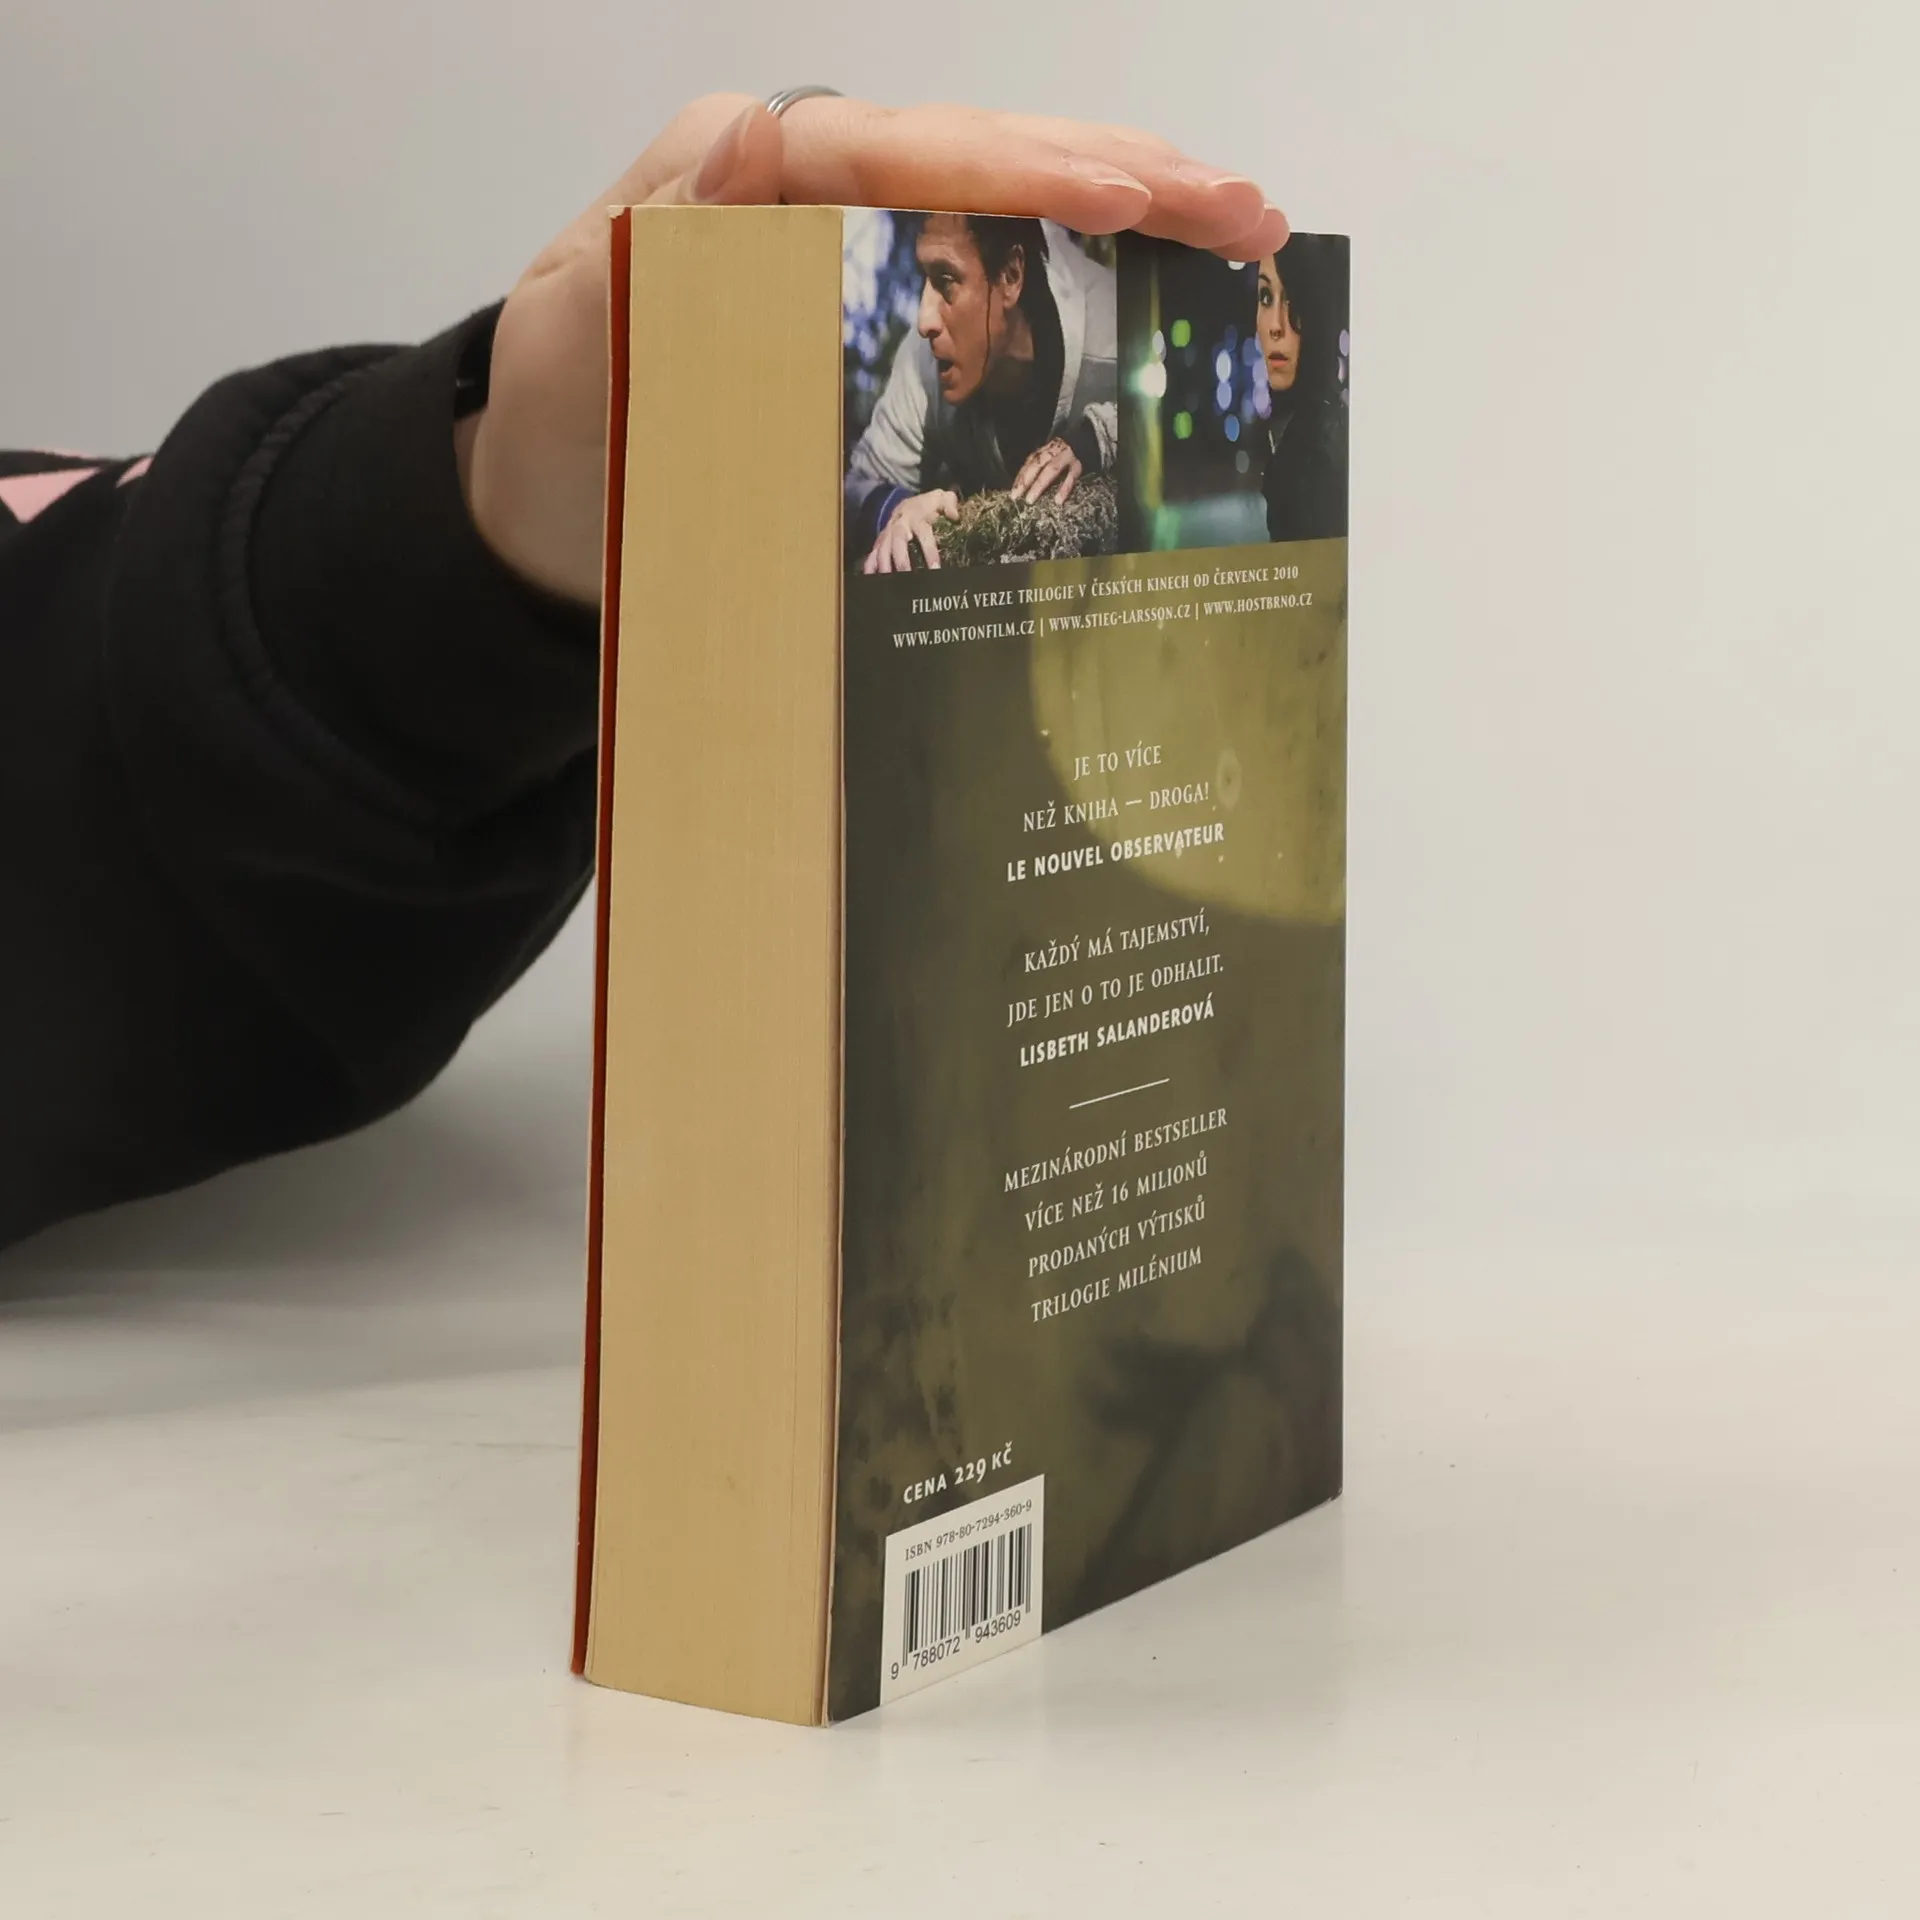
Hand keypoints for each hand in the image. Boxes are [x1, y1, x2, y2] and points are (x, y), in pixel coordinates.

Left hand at [459, 93, 1287, 605]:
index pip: (895, 151)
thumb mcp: (575, 330)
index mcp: (740, 171)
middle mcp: (809, 183)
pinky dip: (1085, 263)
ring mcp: (852, 239)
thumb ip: (654, 241)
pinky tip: (1165, 273)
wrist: (546, 501)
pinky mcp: (877, 300)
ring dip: (1131, 205)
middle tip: (1244, 207)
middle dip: (1119, 175)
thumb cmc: (562, 424)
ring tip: (1244, 221)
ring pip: (1007, 198)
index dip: (1016, 169)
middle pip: (981, 155)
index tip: (1123, 198)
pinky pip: (994, 264)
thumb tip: (760, 136)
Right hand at [862, 490, 961, 572]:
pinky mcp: (880, 543)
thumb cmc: (928, 507)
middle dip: (901, 560)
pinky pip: (872, 554)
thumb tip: (955, 516)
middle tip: (907, 576)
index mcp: (917, 517)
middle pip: (897, 542)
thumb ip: (949, 504)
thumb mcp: (941, 499)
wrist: (907, 505)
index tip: (935, 568)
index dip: (929, 551)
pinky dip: (870, 566)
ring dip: (885, 565)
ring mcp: (888, 535)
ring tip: (890, 582)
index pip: (923, 534)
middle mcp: (899, 526)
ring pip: (883, 550)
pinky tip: (871, 578)